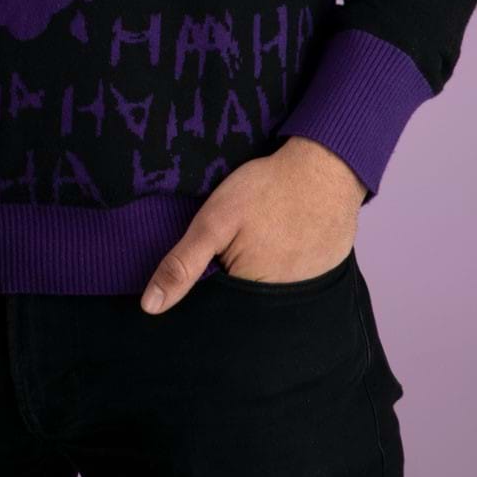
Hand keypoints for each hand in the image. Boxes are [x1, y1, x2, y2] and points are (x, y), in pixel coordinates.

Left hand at [139, 135, 366, 313]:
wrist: (325, 167)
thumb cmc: (267, 190)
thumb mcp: (214, 222)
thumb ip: (183, 265)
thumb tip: (150, 306)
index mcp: (251, 295)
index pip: (214, 309)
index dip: (205, 283)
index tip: (211, 255)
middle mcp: (283, 303)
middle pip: (242, 302)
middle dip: (233, 276)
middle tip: (244, 236)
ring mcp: (307, 289)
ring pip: (267, 290)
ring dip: (260, 269)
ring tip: (262, 236)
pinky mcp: (323, 274)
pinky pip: (293, 278)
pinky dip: (284, 262)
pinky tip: (281, 238)